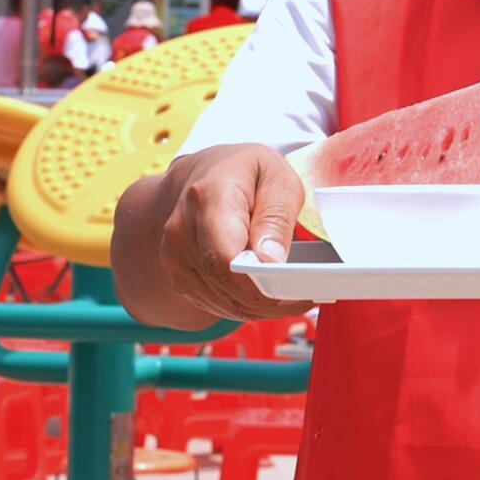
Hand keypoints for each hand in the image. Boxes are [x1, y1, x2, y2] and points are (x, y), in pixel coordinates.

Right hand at [155, 142, 313, 323]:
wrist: (204, 174)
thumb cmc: (245, 172)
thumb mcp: (278, 177)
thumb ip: (276, 217)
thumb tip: (269, 260)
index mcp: (208, 197)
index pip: (225, 257)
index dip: (259, 283)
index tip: (295, 292)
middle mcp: (181, 230)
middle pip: (225, 285)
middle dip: (268, 300)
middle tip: (304, 299)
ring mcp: (174, 256)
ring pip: (222, 301)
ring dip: (259, 306)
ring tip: (292, 296)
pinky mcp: (179, 275)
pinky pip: (215, 303)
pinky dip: (244, 304)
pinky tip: (266, 294)